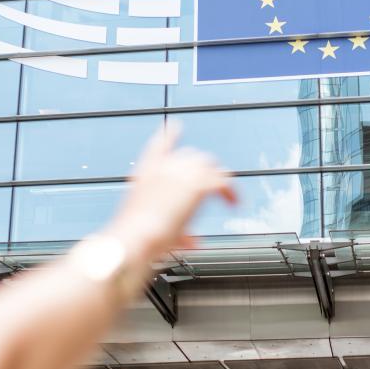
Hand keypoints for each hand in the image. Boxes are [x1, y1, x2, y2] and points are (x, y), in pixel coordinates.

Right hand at [104, 123, 236, 262]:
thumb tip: (192, 242)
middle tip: (214, 187)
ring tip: (229, 199)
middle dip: (204, 170)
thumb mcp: (151, 228)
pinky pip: (222, 181)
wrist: (134, 237)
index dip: (170, 134)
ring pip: (210, 165)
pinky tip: (235, 204)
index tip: (177, 126)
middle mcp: (163, 167)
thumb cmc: (136, 238)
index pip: (159, 144)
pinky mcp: (197, 184)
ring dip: (220, 180)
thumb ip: (175, 232)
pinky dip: (230, 193)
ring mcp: (180, 172)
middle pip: (192, 155)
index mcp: (146, 172)